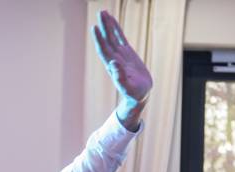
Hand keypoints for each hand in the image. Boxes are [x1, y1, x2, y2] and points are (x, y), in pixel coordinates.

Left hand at [91, 9, 152, 130]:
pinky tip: (113, 21)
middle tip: (100, 13)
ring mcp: (121, 55)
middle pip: (107, 40)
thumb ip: (120, 78)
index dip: (99, 39)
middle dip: (103, 27)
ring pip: (112, 37)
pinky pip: (121, 38)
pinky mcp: (128, 53)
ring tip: (104, 12)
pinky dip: (116, 29)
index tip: (95, 27)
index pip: (104, 49)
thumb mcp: (128, 88)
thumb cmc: (134, 95)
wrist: (139, 95)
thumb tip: (112, 64)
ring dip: (108, 25)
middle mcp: (115, 58)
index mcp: (113, 66)